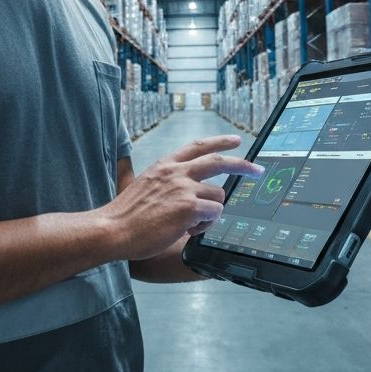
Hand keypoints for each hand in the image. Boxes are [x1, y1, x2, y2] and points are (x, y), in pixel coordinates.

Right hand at [104, 135, 263, 261]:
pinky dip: (206, 224)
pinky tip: (188, 231)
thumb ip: (165, 181)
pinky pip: (214, 214)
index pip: (198, 146)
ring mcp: (184, 189)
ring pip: (218, 196)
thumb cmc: (126, 215)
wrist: (113, 229)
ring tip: (191, 224)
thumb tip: (184, 189)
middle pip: (218, 162)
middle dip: (243, 165)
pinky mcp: (189, 208)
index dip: (219, 142)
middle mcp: (176, 172)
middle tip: (257, 170)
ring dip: (211, 212)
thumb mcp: (143, 184)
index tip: (235, 140)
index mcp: (165, 165)